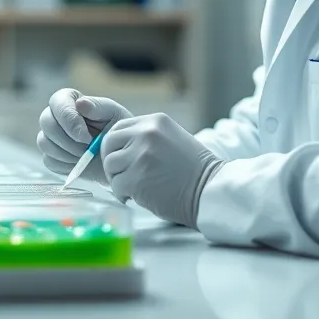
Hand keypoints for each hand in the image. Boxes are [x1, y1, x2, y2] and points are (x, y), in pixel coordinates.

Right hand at [35, 89, 131, 185]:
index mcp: (68, 100)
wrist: (117, 155)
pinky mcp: (50, 156)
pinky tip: (80, 162)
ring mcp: (50, 136)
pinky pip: (49, 160)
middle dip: (68, 140)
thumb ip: (98, 106)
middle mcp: (55, 116)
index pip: (58, 103)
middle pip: (46, 123)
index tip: (86, 137)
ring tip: (86, 155)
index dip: (69, 120)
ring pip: (44, 142)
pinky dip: (65, 164)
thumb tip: (80, 103)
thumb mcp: (114, 114)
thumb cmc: (115, 130)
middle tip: (87, 149)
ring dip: (67, 153)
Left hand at [101, 113, 224, 228]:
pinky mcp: (136, 178)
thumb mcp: (170, 139)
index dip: (115, 146)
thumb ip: (146, 137)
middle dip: (113, 162)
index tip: (121, 159)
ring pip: (110, 166)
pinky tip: (137, 197)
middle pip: (109, 144)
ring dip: (117, 179)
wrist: (210, 190)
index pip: (118, 128)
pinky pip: (116, 185)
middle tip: (123, 175)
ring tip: (133, 187)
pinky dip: (122, 194)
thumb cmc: (192, 170)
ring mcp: (140, 155)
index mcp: (155, 122)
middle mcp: (146, 134)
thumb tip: (118, 147)